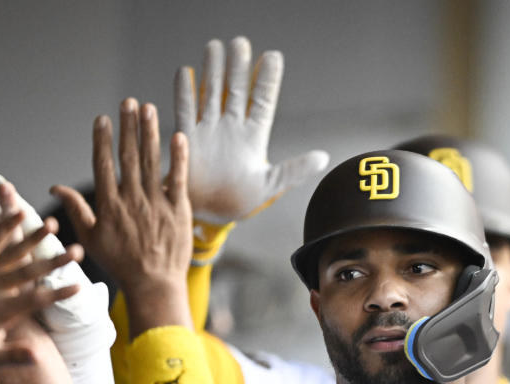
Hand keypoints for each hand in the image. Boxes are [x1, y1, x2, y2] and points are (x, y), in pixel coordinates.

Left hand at [0, 211, 81, 367]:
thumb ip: (13, 357)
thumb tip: (38, 357)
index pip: (33, 301)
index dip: (57, 294)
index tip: (79, 286)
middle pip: (28, 272)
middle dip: (55, 262)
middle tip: (77, 251)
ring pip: (12, 252)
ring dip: (33, 237)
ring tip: (53, 223)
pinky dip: (4, 226)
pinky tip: (18, 211)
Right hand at [52, 99, 191, 298]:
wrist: (154, 283)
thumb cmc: (121, 263)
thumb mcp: (92, 239)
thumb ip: (76, 209)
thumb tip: (55, 186)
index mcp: (109, 206)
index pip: (104, 165)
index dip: (102, 140)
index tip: (102, 119)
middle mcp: (132, 200)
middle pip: (129, 156)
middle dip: (128, 127)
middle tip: (128, 102)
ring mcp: (156, 203)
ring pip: (151, 162)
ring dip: (150, 133)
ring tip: (148, 109)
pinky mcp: (178, 209)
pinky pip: (178, 178)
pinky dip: (178, 157)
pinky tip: (178, 136)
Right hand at [176, 37, 327, 221]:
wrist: (208, 215)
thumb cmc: (240, 201)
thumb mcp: (271, 185)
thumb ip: (295, 169)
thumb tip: (324, 158)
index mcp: (254, 137)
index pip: (262, 101)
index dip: (267, 79)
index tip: (272, 56)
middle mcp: (232, 128)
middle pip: (235, 90)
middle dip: (237, 66)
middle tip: (240, 42)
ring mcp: (209, 131)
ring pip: (210, 93)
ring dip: (211, 71)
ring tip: (214, 46)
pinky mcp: (188, 138)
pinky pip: (185, 111)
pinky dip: (184, 93)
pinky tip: (185, 72)